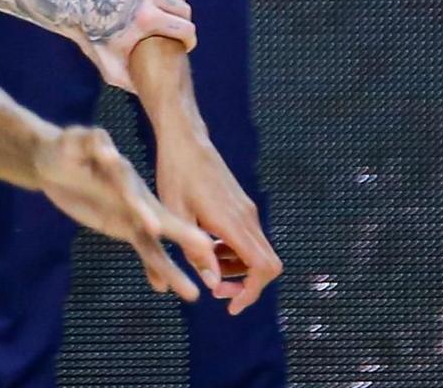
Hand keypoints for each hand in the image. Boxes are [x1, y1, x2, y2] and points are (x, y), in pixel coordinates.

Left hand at [33, 126, 217, 302]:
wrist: (54, 163)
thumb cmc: (64, 148)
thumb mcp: (71, 142)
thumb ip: (87, 143)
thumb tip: (108, 149)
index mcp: (121, 171)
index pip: (131, 188)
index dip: (139, 206)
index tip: (152, 227)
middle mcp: (134, 193)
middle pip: (157, 215)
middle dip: (179, 233)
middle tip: (205, 249)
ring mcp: (132, 211)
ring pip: (154, 241)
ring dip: (171, 267)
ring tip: (193, 294)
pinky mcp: (125, 226)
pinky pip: (144, 248)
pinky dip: (155, 268)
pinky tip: (164, 289)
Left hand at [70, 0, 195, 92]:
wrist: (70, 4)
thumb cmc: (93, 38)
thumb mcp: (112, 69)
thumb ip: (135, 83)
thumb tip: (155, 97)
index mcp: (146, 19)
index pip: (187, 30)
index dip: (189, 41)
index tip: (183, 44)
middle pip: (184, 8)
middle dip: (182, 22)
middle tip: (172, 28)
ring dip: (174, 0)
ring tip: (166, 10)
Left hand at [154, 128, 283, 313]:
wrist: (184, 138)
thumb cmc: (175, 172)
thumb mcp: (176, 213)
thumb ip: (195, 250)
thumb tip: (212, 284)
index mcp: (232, 221)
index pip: (262, 267)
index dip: (252, 292)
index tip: (230, 305)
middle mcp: (247, 217)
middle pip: (268, 265)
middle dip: (247, 285)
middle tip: (217, 290)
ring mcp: (247, 209)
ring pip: (259, 252)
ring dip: (239, 269)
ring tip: (208, 267)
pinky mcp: (242, 204)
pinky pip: (249, 238)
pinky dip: (235, 252)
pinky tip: (209, 246)